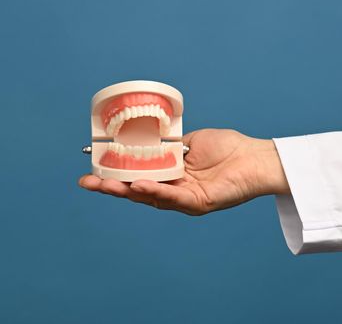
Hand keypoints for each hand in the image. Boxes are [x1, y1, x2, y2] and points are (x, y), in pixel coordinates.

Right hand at [79, 129, 289, 214]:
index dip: (116, 173)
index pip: (137, 175)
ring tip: (103, 186)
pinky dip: (155, 191)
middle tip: (86, 182)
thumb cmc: (226, 147)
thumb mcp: (190, 141)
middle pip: (137, 190)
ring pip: (150, 197)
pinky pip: (173, 198)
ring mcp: (184, 198)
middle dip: (110, 187)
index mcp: (170, 174)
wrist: (254, 157)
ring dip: (126, 191)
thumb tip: (147, 139)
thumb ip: (168, 145)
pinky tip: (139, 185)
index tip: (94, 166)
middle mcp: (173, 189)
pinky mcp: (198, 203)